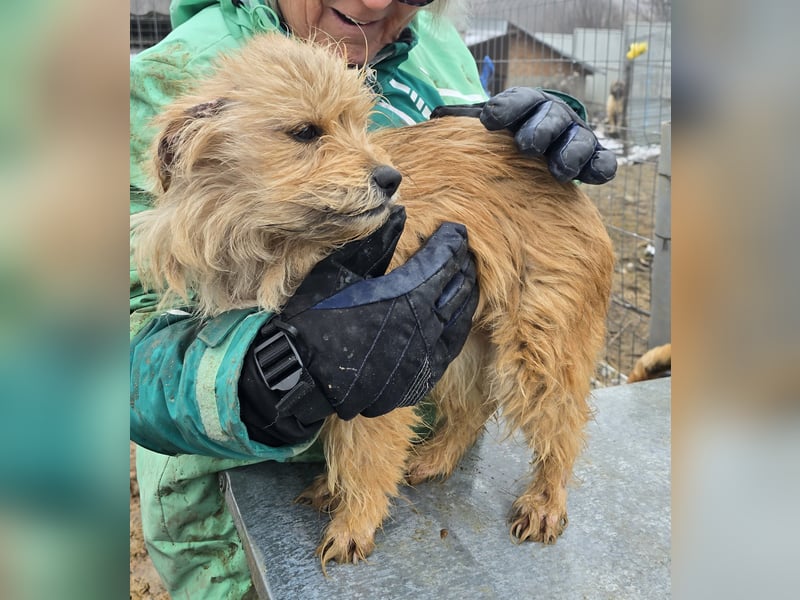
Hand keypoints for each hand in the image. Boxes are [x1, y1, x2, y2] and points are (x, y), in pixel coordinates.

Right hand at [239, 206, 477, 444]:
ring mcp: (423, 360)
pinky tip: (454, 318)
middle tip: (462, 251)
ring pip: (458, 322)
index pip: (442, 263)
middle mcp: (423, 330)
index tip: (455, 230)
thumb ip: (376, 242)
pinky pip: (448, 350)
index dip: (451, 244)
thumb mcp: (339, 271)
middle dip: (462, 266)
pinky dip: (455, 329)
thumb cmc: (313, 318)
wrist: (299, 375)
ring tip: (465, 279)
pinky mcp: (418, 381)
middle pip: (456, 290)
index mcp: (406, 298)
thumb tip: (400, 212)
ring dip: (464, 297)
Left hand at [432, 87, 616, 183]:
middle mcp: (554, 117)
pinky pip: (602, 162)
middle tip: (526, 145)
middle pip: (552, 118)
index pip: (519, 100)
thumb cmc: (506, 135)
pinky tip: (591, 177)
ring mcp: (576, 138)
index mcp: (527, 105)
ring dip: (570, 153)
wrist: (540, 145)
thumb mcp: (490, 125)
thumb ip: (464, 122)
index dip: (506, 108)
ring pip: (579, 140)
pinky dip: (600, 168)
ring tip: (558, 171)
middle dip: (540, 129)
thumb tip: (435, 117)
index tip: (488, 120)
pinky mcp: (592, 159)